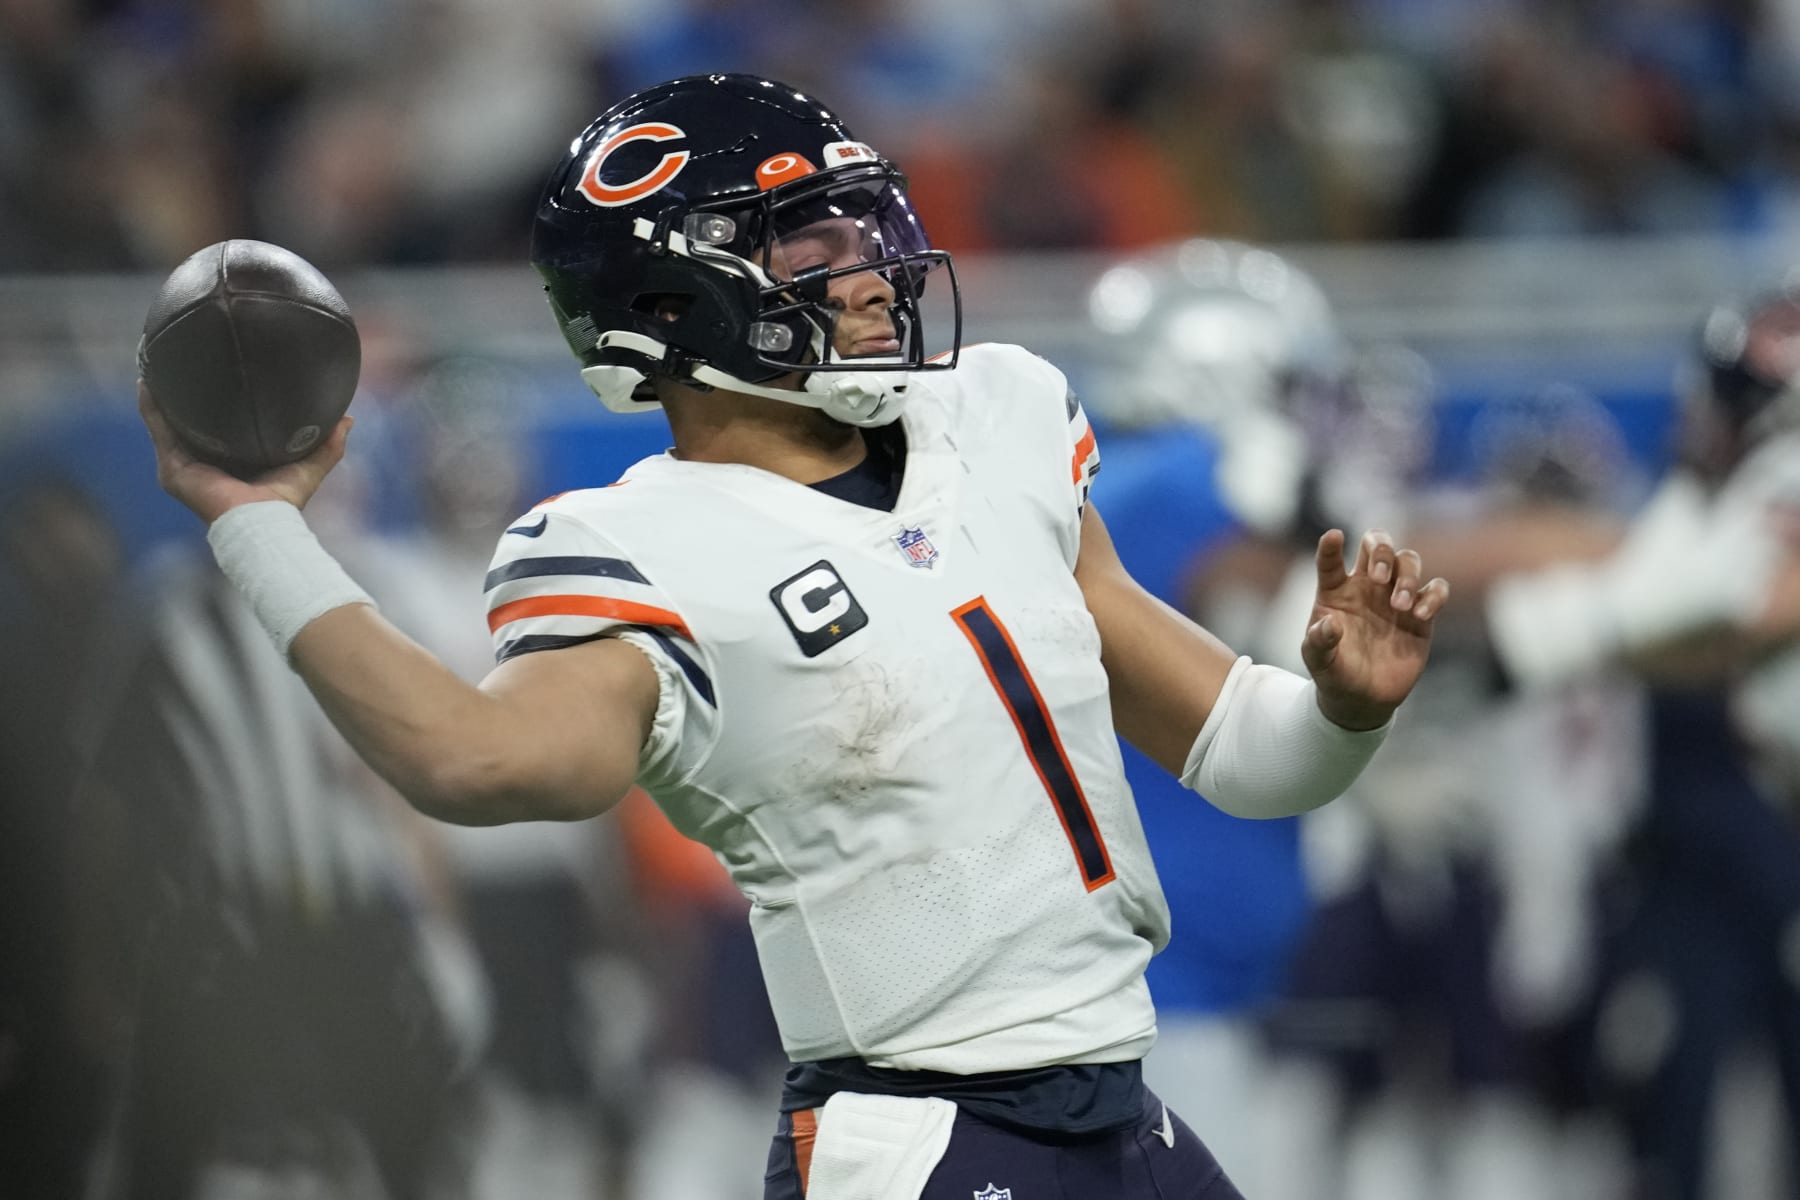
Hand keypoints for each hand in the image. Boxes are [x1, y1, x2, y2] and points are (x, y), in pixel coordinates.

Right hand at [138, 381, 351, 524]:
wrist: (261, 525)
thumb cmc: (283, 504)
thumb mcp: (309, 466)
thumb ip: (328, 445)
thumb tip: (347, 418)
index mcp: (230, 462)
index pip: (218, 428)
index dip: (216, 405)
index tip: (219, 374)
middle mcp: (202, 464)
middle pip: (188, 423)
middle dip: (184, 395)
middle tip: (184, 360)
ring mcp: (183, 467)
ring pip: (167, 423)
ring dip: (162, 395)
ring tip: (159, 361)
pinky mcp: (173, 468)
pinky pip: (158, 430)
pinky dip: (152, 406)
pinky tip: (148, 381)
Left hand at [1302, 528, 1449, 729]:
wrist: (1362, 698)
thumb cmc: (1334, 673)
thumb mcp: (1318, 661)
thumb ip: (1320, 641)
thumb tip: (1330, 624)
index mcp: (1335, 591)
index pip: (1330, 561)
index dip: (1330, 546)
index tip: (1333, 537)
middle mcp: (1366, 586)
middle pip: (1377, 544)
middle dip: (1382, 549)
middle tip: (1379, 576)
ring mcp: (1395, 597)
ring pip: (1409, 560)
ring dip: (1407, 576)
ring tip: (1399, 606)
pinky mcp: (1421, 615)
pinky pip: (1436, 589)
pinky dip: (1434, 595)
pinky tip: (1421, 614)